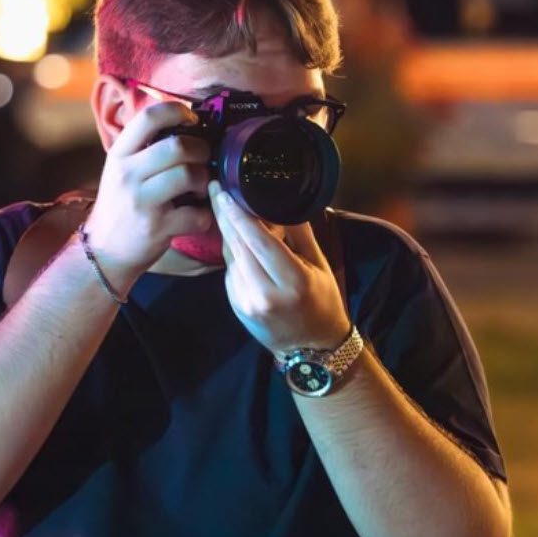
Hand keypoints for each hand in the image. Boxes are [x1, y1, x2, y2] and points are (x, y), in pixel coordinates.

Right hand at [84, 101, 213, 283]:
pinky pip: (197, 214)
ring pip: (190, 175)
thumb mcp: (120, 171)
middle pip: (178, 146)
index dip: (178, 111)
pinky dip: (205, 215)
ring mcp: (142, 201)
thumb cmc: (120, 207)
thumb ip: (145, 150)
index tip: (192, 119)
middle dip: (202, 150)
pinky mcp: (157, 228)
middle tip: (204, 159)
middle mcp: (128, 174)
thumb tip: (186, 127)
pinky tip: (197, 215)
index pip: (149, 117)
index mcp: (119, 154)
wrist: (103, 252)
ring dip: (205, 181)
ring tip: (201, 188)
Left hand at [208, 181, 349, 355]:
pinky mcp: (236, 306)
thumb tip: (278, 200)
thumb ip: (298, 232)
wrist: (310, 348)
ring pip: (230, 256)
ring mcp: (247, 303)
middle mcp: (265, 294)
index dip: (239, 214)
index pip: (258, 241)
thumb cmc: (321, 302)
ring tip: (227, 206)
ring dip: (228, 231)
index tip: (225, 191)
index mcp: (292, 281)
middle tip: (215, 188)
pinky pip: (230, 270)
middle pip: (238, 245)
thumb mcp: (319, 264)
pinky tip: (238, 240)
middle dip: (225, 214)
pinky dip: (233, 252)